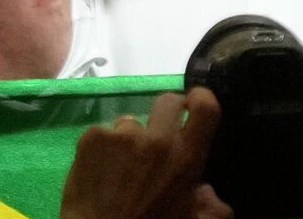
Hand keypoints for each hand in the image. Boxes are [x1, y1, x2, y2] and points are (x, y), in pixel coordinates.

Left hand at [60, 89, 230, 218]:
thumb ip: (209, 205)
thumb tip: (208, 191)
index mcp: (185, 159)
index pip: (205, 109)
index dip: (202, 97)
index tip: (195, 101)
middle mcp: (156, 140)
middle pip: (167, 102)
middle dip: (167, 112)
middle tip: (159, 133)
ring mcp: (122, 135)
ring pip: (130, 122)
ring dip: (129, 138)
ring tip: (121, 166)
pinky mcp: (92, 136)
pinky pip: (102, 133)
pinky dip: (102, 148)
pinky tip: (99, 170)